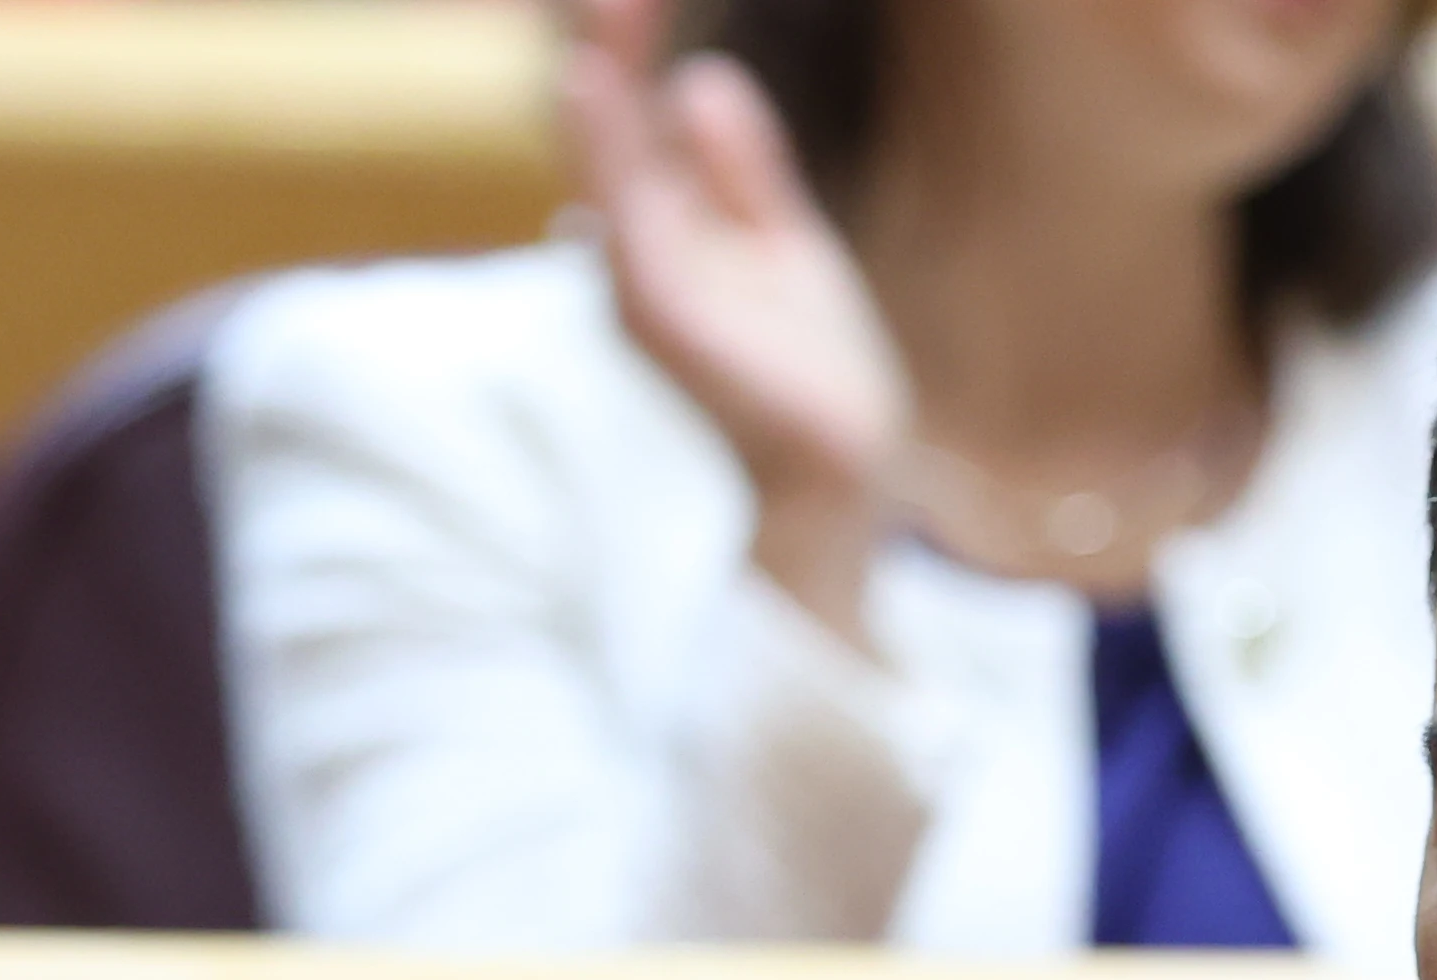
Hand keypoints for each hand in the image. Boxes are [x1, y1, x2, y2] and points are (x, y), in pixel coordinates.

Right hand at [559, 0, 908, 639]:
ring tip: (601, 9)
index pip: (632, 110)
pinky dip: (608, 155)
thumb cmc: (805, 374)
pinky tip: (595, 89)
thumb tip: (701, 76)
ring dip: (596, 82)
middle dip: (602, 46)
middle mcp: (641, 244)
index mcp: (670, 224)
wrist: (841, 476)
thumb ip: (740, 170)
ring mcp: (644, 278)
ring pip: (604, 162)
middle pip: (606, 124)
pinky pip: (624, 222)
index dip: (626, 42)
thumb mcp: (781, 247)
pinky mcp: (661, 316)